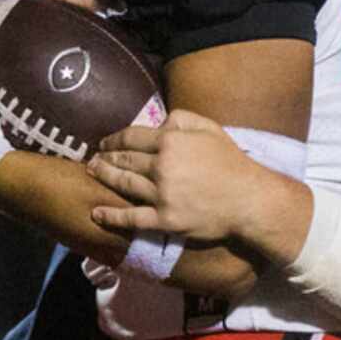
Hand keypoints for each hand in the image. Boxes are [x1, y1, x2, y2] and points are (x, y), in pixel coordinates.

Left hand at [86, 111, 254, 241]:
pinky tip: (96, 213)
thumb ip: (182, 119)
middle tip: (91, 159)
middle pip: (123, 160)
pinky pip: (132, 218)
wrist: (249, 200)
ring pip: (123, 184)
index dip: (113, 140)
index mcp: (171, 141)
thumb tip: (158, 122)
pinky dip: (111, 216)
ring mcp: (161, 195)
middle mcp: (162, 166)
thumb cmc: (231, 163)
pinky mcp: (165, 220)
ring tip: (91, 174)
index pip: (132, 138)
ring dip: (103, 178)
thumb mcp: (210, 128)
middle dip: (104, 159)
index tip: (104, 143)